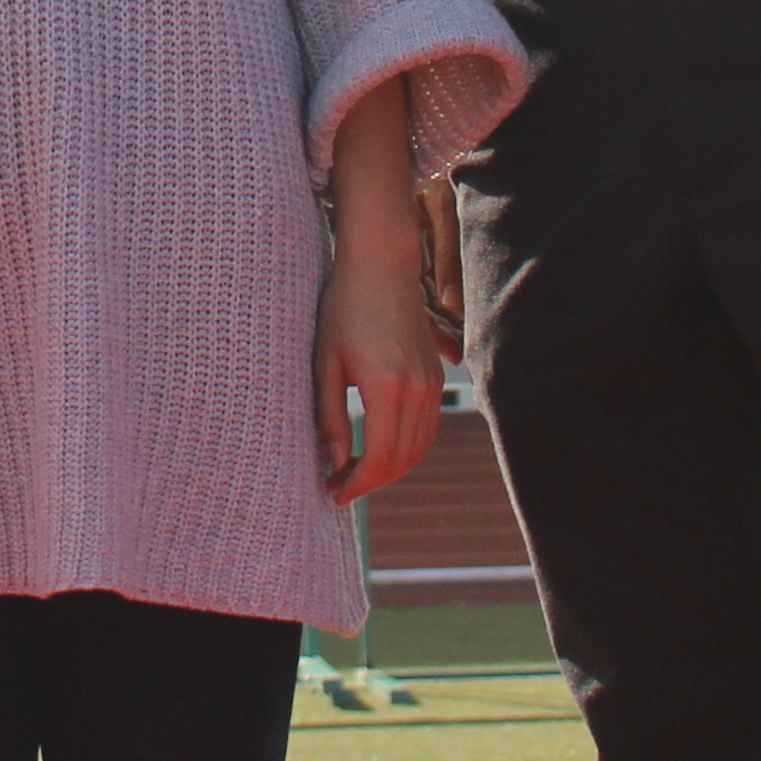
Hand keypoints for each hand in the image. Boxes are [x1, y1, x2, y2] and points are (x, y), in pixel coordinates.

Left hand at [318, 151, 450, 501]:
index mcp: (387, 386)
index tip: (334, 492)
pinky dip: (407, 447)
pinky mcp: (436, 376)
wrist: (380, 267)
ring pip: (420, 447)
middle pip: (403, 460)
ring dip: (392, 467)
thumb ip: (329, 415)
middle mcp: (417, 389)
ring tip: (356, 470)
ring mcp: (432, 382)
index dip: (358, 484)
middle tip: (339, 485)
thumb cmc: (342, 309)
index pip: (381, 458)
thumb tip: (338, 462)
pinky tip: (380, 446)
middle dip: (372, 481)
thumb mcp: (325, 363)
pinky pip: (427, 427)